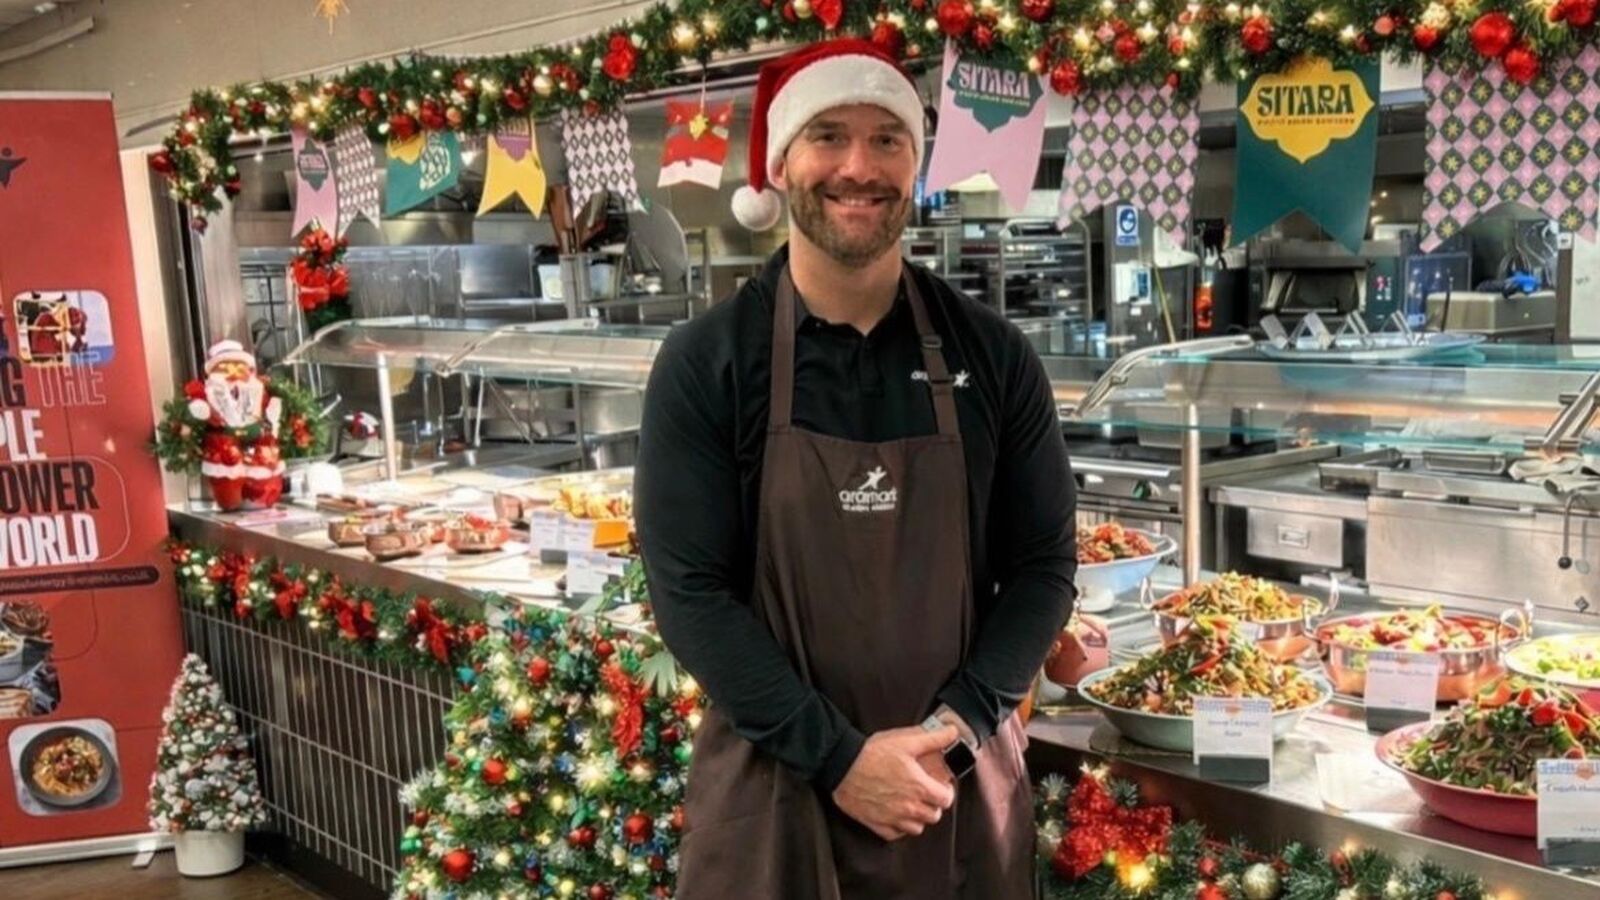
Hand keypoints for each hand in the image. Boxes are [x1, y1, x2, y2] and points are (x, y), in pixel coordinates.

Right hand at [832, 725, 958, 841]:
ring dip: (918, 818)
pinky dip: (898, 827)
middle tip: (926, 793)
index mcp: (919, 787)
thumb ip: (933, 739)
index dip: (946, 792)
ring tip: (912, 804)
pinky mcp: (876, 823)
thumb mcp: (906, 741)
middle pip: (934, 816)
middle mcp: (908, 807)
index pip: (946, 800)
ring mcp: (892, 818)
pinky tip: (895, 814)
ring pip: (917, 828)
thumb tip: (953, 732)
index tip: (940, 785)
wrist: (842, 764)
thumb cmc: (872, 753)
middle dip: (933, 805)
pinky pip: (895, 834)